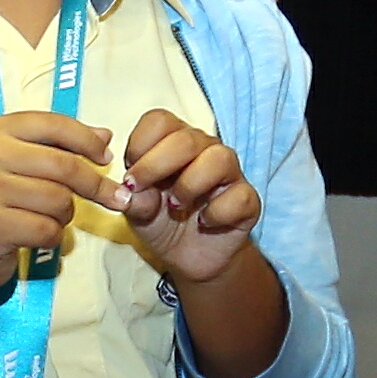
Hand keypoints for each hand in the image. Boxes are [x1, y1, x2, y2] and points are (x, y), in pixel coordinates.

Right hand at [0, 113, 114, 291]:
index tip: (106, 158)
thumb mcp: (20, 162)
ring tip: (47, 217)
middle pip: (65, 166)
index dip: (88, 142)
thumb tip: (104, 136)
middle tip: (114, 197)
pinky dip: (52, 236)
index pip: (56, 125)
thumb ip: (59, 146)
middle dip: (95, 184)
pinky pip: (48, 229)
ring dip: (65, 215)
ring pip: (60, 200)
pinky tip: (37, 234)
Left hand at [110, 108, 262, 283]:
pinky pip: (239, 196)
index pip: (160, 121)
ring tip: (175, 206)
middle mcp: (204, 149)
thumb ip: (134, 198)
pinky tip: (204, 222)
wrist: (186, 256)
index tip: (129, 176)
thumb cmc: (162, 221)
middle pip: (186, 138)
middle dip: (155, 166)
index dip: (139, 145)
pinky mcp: (247, 199)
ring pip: (219, 158)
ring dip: (189, 185)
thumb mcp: (138, 211)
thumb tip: (133, 191)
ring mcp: (229, 172)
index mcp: (174, 142)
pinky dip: (216, 213)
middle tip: (140, 190)